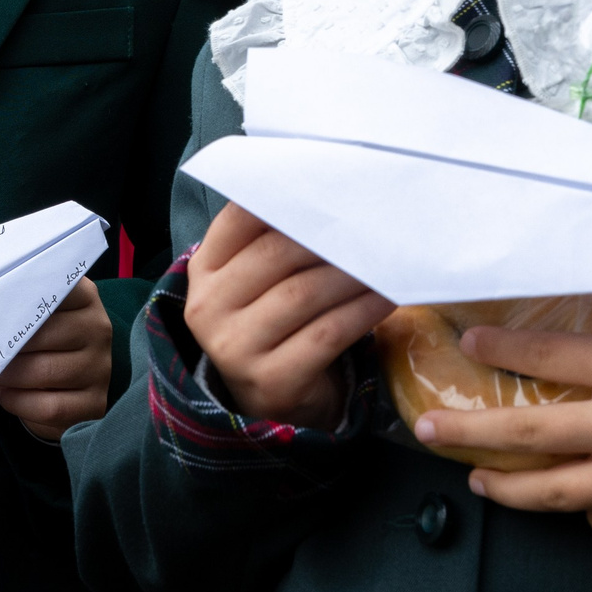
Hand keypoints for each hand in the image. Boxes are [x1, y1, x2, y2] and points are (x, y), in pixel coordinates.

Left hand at [0, 276, 113, 439]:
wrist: (66, 383)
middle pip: (43, 335)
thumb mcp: (34, 315)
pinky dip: (18, 402)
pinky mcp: (95, 403)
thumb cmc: (39, 341)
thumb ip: (17, 305)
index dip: (15, 303)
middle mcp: (97, 328)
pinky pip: (49, 407)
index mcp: (83, 296)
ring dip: (9, 376)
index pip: (50, 289)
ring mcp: (100, 368)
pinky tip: (6, 395)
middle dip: (5, 346)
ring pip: (44, 372)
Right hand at [183, 202, 393, 427]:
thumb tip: (328, 194)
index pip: (237, 220)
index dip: (282, 200)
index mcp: (203, 272)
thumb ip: (270, 245)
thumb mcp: (253, 285)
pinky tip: (387, 297)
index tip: (328, 188)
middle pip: (275, 254)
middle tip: (371, 222)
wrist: (268, 403)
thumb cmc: (269, 327)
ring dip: (353, 273)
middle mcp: (209, 308)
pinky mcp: (272, 379)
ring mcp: (235, 347)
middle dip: (331, 236)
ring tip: (386, 259)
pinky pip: (328, 333)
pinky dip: (363, 311)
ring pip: (304, 293)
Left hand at [421, 287, 591, 542]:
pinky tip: (571, 500)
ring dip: (506, 486)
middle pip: (526, 432)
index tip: (468, 341)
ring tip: (476, 478)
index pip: (549, 355)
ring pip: (550, 490)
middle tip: (427, 432)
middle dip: (468, 432)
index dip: (502, 347)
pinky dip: (586, 509)